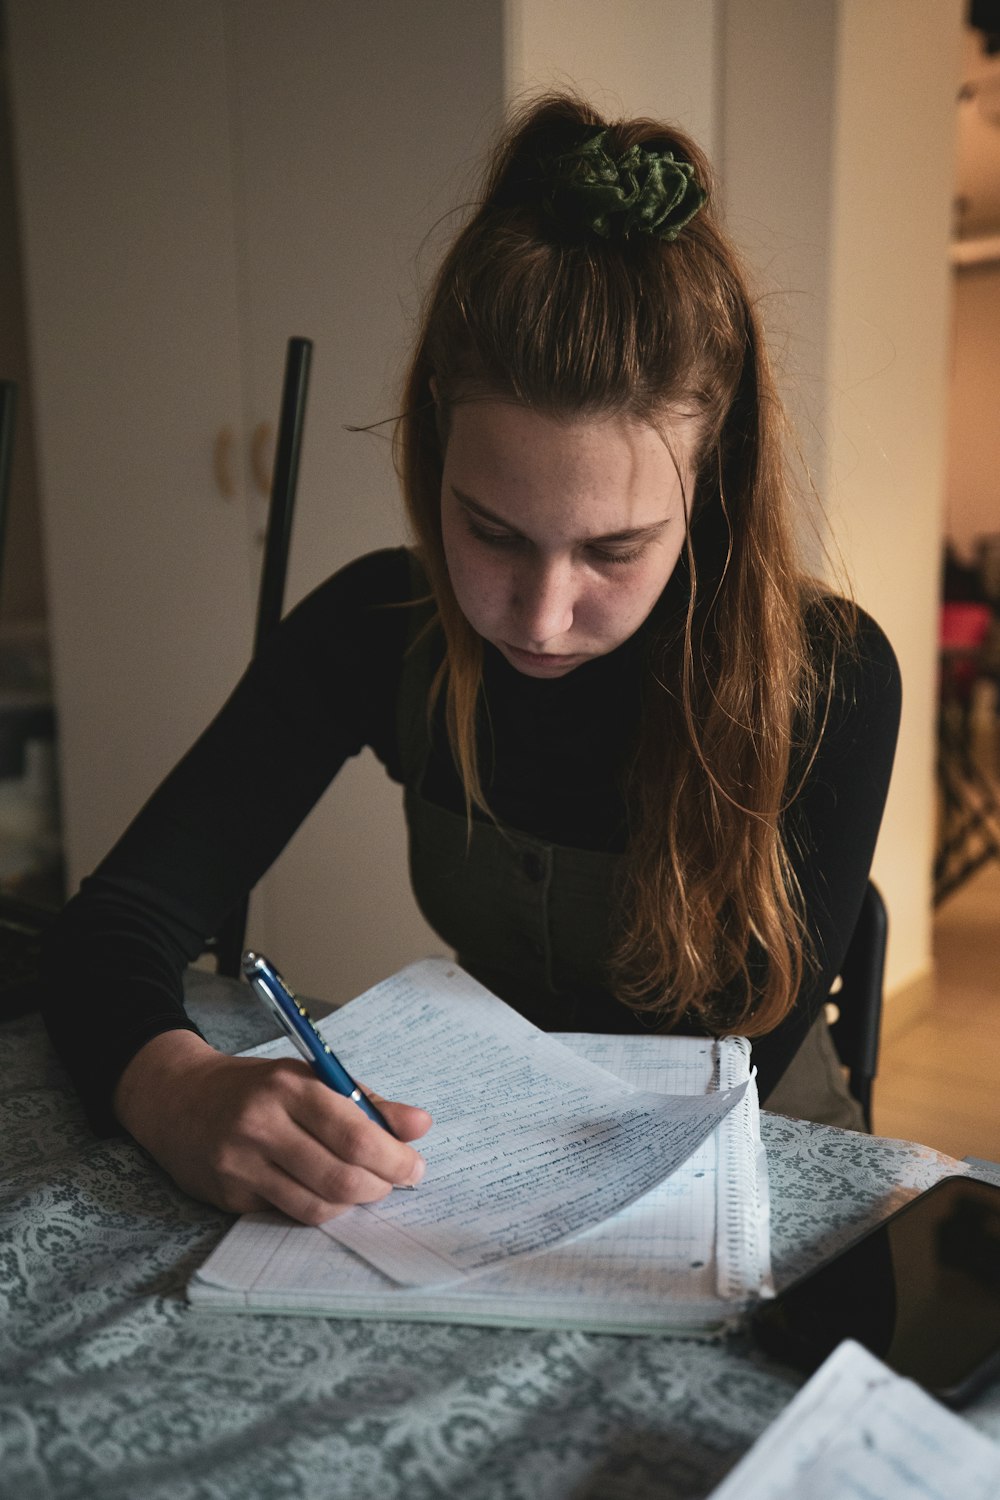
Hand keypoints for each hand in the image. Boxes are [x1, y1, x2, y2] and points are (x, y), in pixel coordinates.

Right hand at [113, 1029, 430, 1223]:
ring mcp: (241, 1165)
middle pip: (339, 1177)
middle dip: (380, 1187)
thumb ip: (366, 1101)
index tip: (416, 1167)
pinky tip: (324, 1191)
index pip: (354, 1133)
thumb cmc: (255, 1087)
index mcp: (288, 1087)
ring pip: (316, 1206)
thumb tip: (420, 1126)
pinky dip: (317, 1208)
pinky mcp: (228, 1195)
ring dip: (352, 1204)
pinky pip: (288, 1214)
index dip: (393, 1158)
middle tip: (395, 1183)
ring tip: (363, 1189)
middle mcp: (261, 1126)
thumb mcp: (308, 1077)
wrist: (176, 1098)